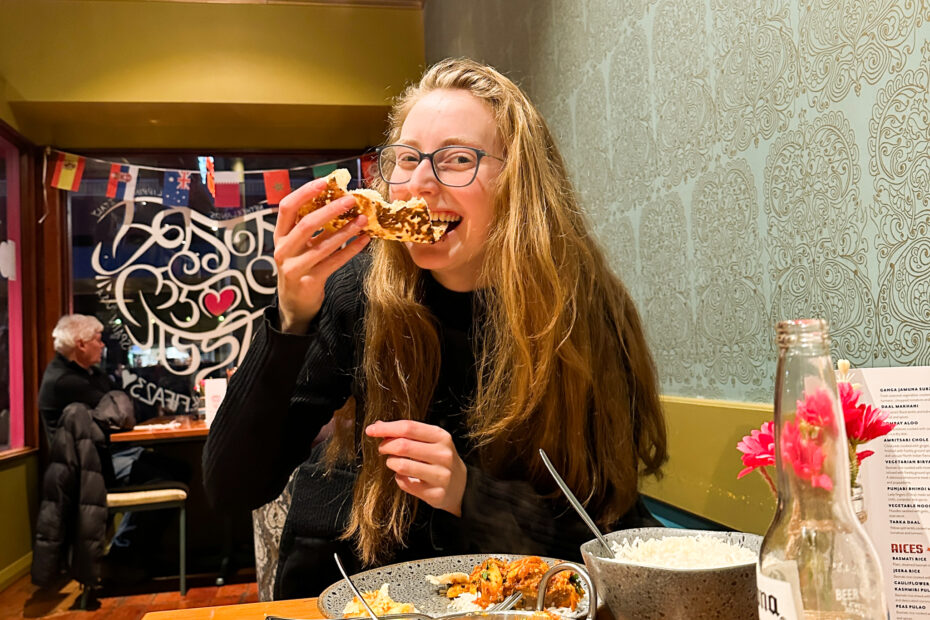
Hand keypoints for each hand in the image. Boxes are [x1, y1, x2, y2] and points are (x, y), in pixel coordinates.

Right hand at [273, 179, 370, 333]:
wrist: (294, 302)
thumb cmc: (299, 265)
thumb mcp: (297, 244)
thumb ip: (310, 225)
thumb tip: (337, 200)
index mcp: (280, 234)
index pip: (287, 207)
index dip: (305, 193)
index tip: (325, 182)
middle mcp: (284, 249)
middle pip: (306, 224)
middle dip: (331, 210)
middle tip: (351, 200)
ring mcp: (294, 267)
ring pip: (323, 244)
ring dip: (346, 230)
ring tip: (363, 220)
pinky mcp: (309, 281)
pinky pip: (334, 262)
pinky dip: (351, 250)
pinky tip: (364, 240)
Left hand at [366, 420, 466, 516]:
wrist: (460, 485)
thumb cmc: (439, 459)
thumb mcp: (429, 441)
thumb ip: (406, 433)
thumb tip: (378, 426)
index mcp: (441, 437)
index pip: (408, 427)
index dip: (386, 428)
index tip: (371, 430)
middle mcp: (443, 454)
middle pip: (403, 446)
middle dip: (386, 446)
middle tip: (382, 448)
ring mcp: (441, 475)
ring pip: (402, 466)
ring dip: (391, 463)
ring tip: (393, 462)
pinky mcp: (436, 493)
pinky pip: (405, 483)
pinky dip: (399, 478)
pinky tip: (404, 476)